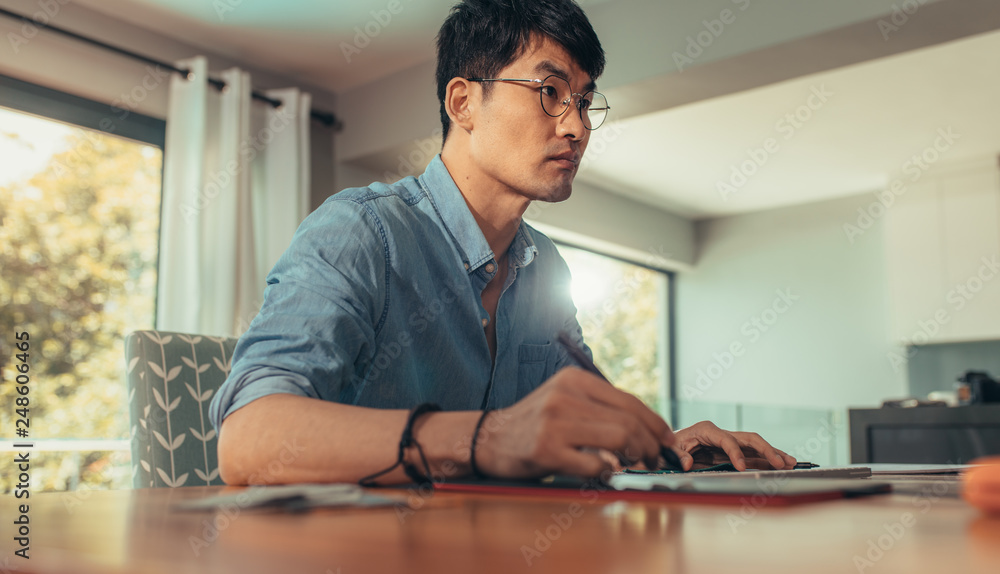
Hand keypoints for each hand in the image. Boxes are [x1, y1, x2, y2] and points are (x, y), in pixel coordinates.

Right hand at [474, 367, 675, 477]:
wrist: (489, 438)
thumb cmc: (534, 424)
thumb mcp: (564, 400)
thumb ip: (599, 408)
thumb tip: (647, 428)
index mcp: (574, 379)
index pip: (629, 401)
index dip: (656, 424)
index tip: (667, 440)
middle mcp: (565, 396)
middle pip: (629, 421)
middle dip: (651, 445)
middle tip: (655, 459)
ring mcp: (554, 422)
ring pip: (618, 440)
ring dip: (636, 457)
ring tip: (636, 465)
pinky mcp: (546, 450)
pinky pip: (594, 464)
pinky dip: (608, 472)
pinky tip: (607, 472)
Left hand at [671, 421, 796, 470]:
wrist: (669, 445)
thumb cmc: (670, 445)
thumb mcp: (670, 449)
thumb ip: (678, 456)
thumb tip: (688, 464)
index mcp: (707, 430)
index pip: (727, 440)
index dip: (735, 453)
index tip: (742, 468)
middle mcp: (721, 433)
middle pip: (749, 438)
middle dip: (766, 449)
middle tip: (780, 462)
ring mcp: (729, 441)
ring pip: (755, 446)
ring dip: (773, 454)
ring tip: (791, 463)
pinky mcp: (732, 451)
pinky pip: (752, 455)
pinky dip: (767, 460)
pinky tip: (781, 465)